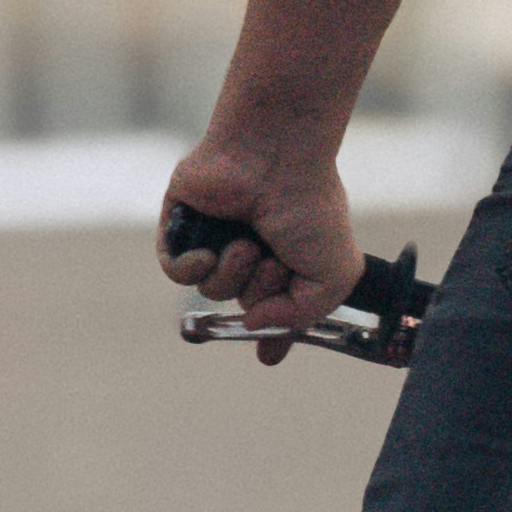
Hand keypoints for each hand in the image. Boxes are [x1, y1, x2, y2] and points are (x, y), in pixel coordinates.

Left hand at [159, 140, 358, 364]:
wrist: (274, 158)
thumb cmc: (310, 208)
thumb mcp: (334, 277)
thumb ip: (300, 318)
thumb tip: (256, 328)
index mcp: (289, 261)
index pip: (277, 310)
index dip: (272, 335)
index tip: (267, 354)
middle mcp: (253, 251)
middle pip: (244, 306)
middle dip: (260, 292)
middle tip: (273, 260)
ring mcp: (217, 239)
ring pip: (211, 290)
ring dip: (231, 274)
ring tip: (246, 242)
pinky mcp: (183, 225)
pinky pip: (176, 271)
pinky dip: (191, 267)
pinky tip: (209, 249)